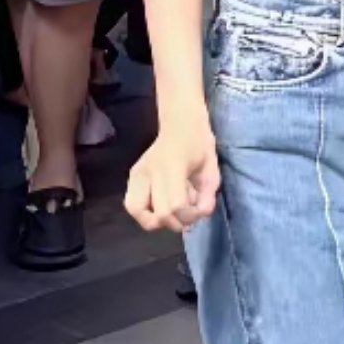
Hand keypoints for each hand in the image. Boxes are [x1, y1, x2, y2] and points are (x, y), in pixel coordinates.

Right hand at [125, 113, 219, 233]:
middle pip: (159, 213)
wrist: (181, 122)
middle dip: (176, 221)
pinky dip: (144, 212)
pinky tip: (159, 205)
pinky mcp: (133, 175)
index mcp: (173, 166)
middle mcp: (151, 170)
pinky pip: (132, 204)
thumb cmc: (199, 144)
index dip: (189, 216)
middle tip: (187, 214)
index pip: (176, 205)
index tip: (199, 210)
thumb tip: (199, 215)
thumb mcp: (211, 169)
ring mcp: (138, 172)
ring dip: (155, 220)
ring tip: (170, 212)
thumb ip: (207, 196)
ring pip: (136, 210)